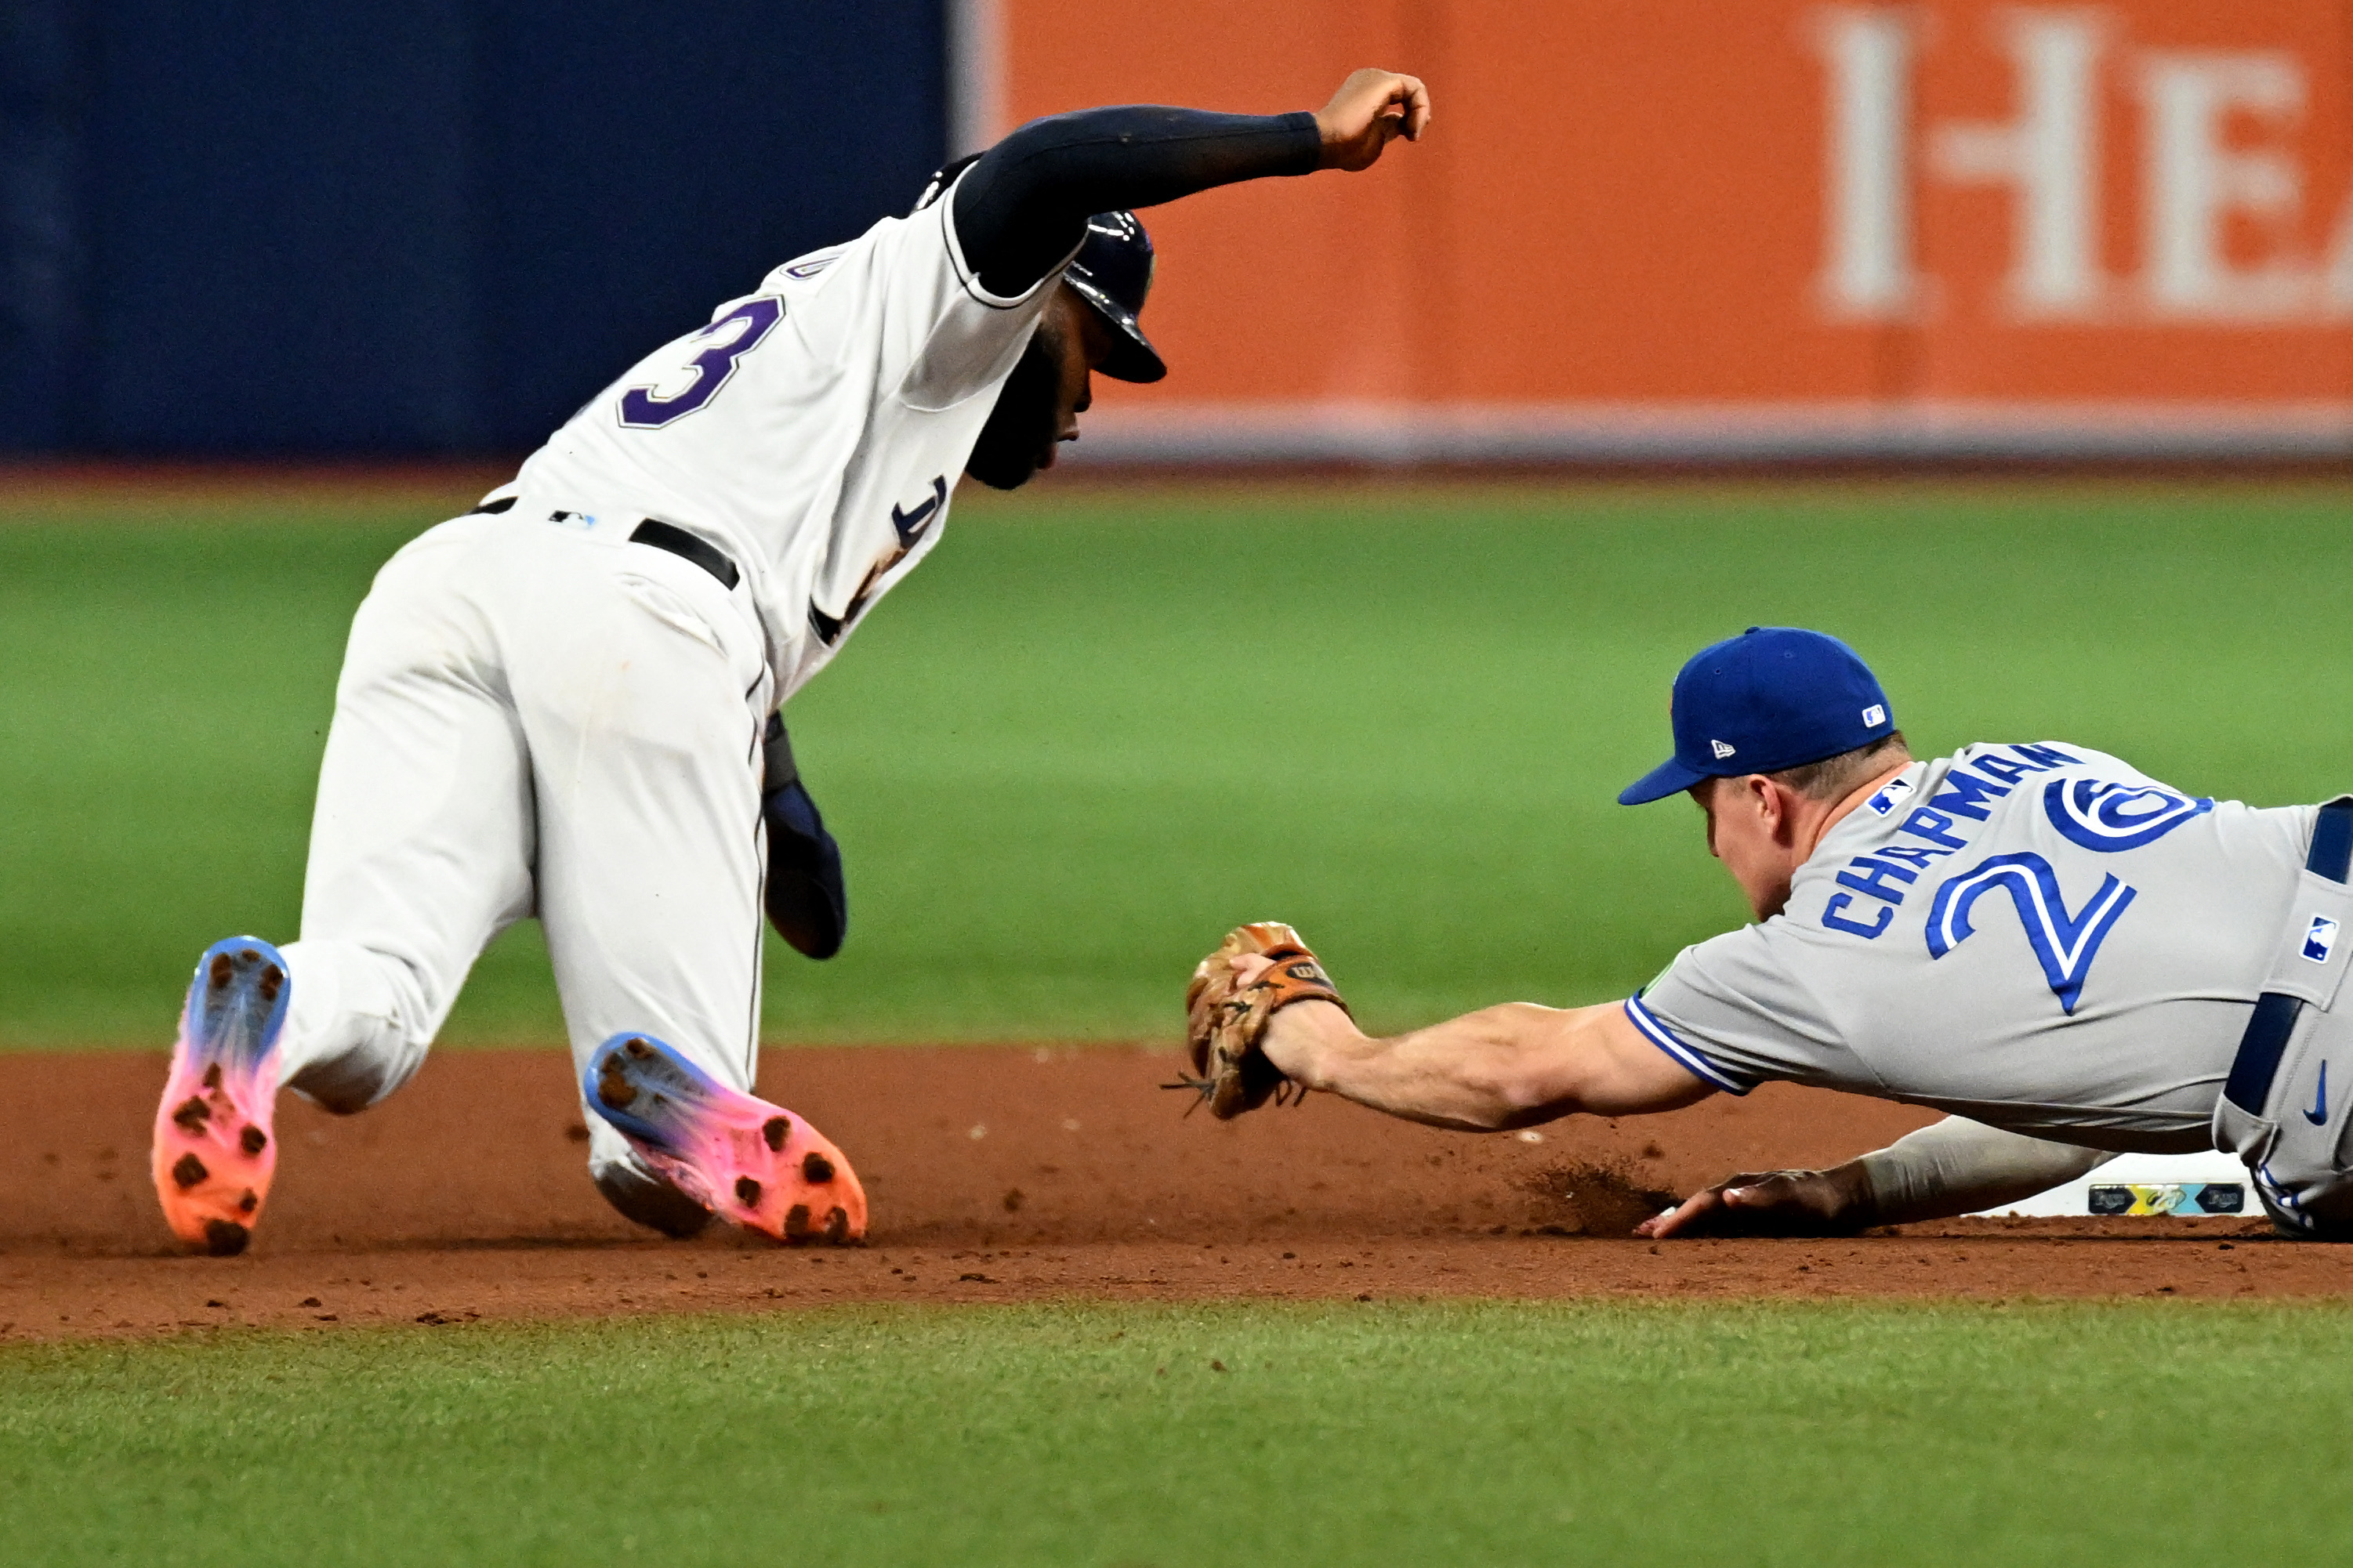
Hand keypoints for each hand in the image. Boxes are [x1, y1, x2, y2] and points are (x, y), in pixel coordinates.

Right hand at [1314, 69, 1430, 170]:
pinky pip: (1415, 88)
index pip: (1398, 97)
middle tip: (1413, 136)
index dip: (1413, 115)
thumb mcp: (1374, 139)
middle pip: (1407, 92)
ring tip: (1412, 134)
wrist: (1325, 142)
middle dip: (1418, 113)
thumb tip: (1402, 123)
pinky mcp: (1383, 81)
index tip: (1412, 136)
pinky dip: (1420, 108)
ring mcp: (1376, 78)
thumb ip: (1389, 128)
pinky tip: (1412, 127)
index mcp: (1365, 93)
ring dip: (1420, 113)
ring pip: (1414, 88)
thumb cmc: (1343, 148)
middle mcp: (1370, 80)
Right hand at [1634, 1165, 1873, 1238]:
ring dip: (1678, 1223)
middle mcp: (1737, 1193)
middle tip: (1638, 1234)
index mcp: (1741, 1188)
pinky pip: (1718, 1223)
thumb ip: (1761, 1197)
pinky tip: (1691, 1239)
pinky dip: (1699, 1229)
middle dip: (1668, 1219)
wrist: (1846, 1196)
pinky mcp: (1752, 1215)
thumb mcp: (1794, 1198)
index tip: (1656, 1234)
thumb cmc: (1820, 1199)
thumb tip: (1725, 1197)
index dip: (1679, 1218)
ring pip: (1703, 1215)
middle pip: (1695, 1207)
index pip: (1702, 1204)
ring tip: (1652, 1235)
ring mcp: (1743, 1204)